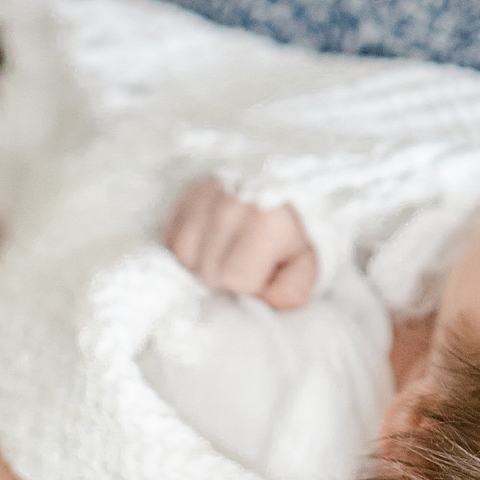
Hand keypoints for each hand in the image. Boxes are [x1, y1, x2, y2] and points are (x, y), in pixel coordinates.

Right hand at [164, 180, 317, 308]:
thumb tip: (259, 300)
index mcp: (264, 222)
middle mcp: (229, 204)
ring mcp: (205, 194)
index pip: (235, 278)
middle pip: (206, 271)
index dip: (251, 283)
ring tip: (227, 249)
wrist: (292, 179)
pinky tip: (210, 239)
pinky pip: (172, 236)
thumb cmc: (299, 227)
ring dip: (203, 260)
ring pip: (183, 255)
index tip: (265, 268)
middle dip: (226, 275)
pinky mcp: (188, 191)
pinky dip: (189, 244)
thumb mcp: (307, 262)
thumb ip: (291, 290)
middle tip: (246, 258)